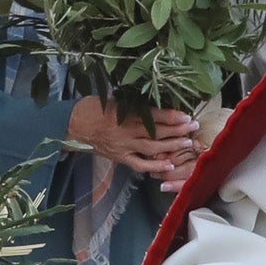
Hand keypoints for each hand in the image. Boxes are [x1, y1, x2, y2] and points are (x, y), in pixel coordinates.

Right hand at [67, 96, 201, 181]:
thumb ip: (132, 103)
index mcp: (124, 113)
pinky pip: (139, 164)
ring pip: (152, 147)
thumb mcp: (112, 99)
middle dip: (177, 129)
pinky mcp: (120, 157)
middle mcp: (126, 130)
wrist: (72, 126)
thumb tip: (154, 101)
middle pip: (156, 131)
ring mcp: (123, 146)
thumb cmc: (92, 108)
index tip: (186, 115)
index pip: (153, 115)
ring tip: (187, 142)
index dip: (171, 116)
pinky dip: (154, 165)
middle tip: (193, 126)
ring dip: (171, 146)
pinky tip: (168, 165)